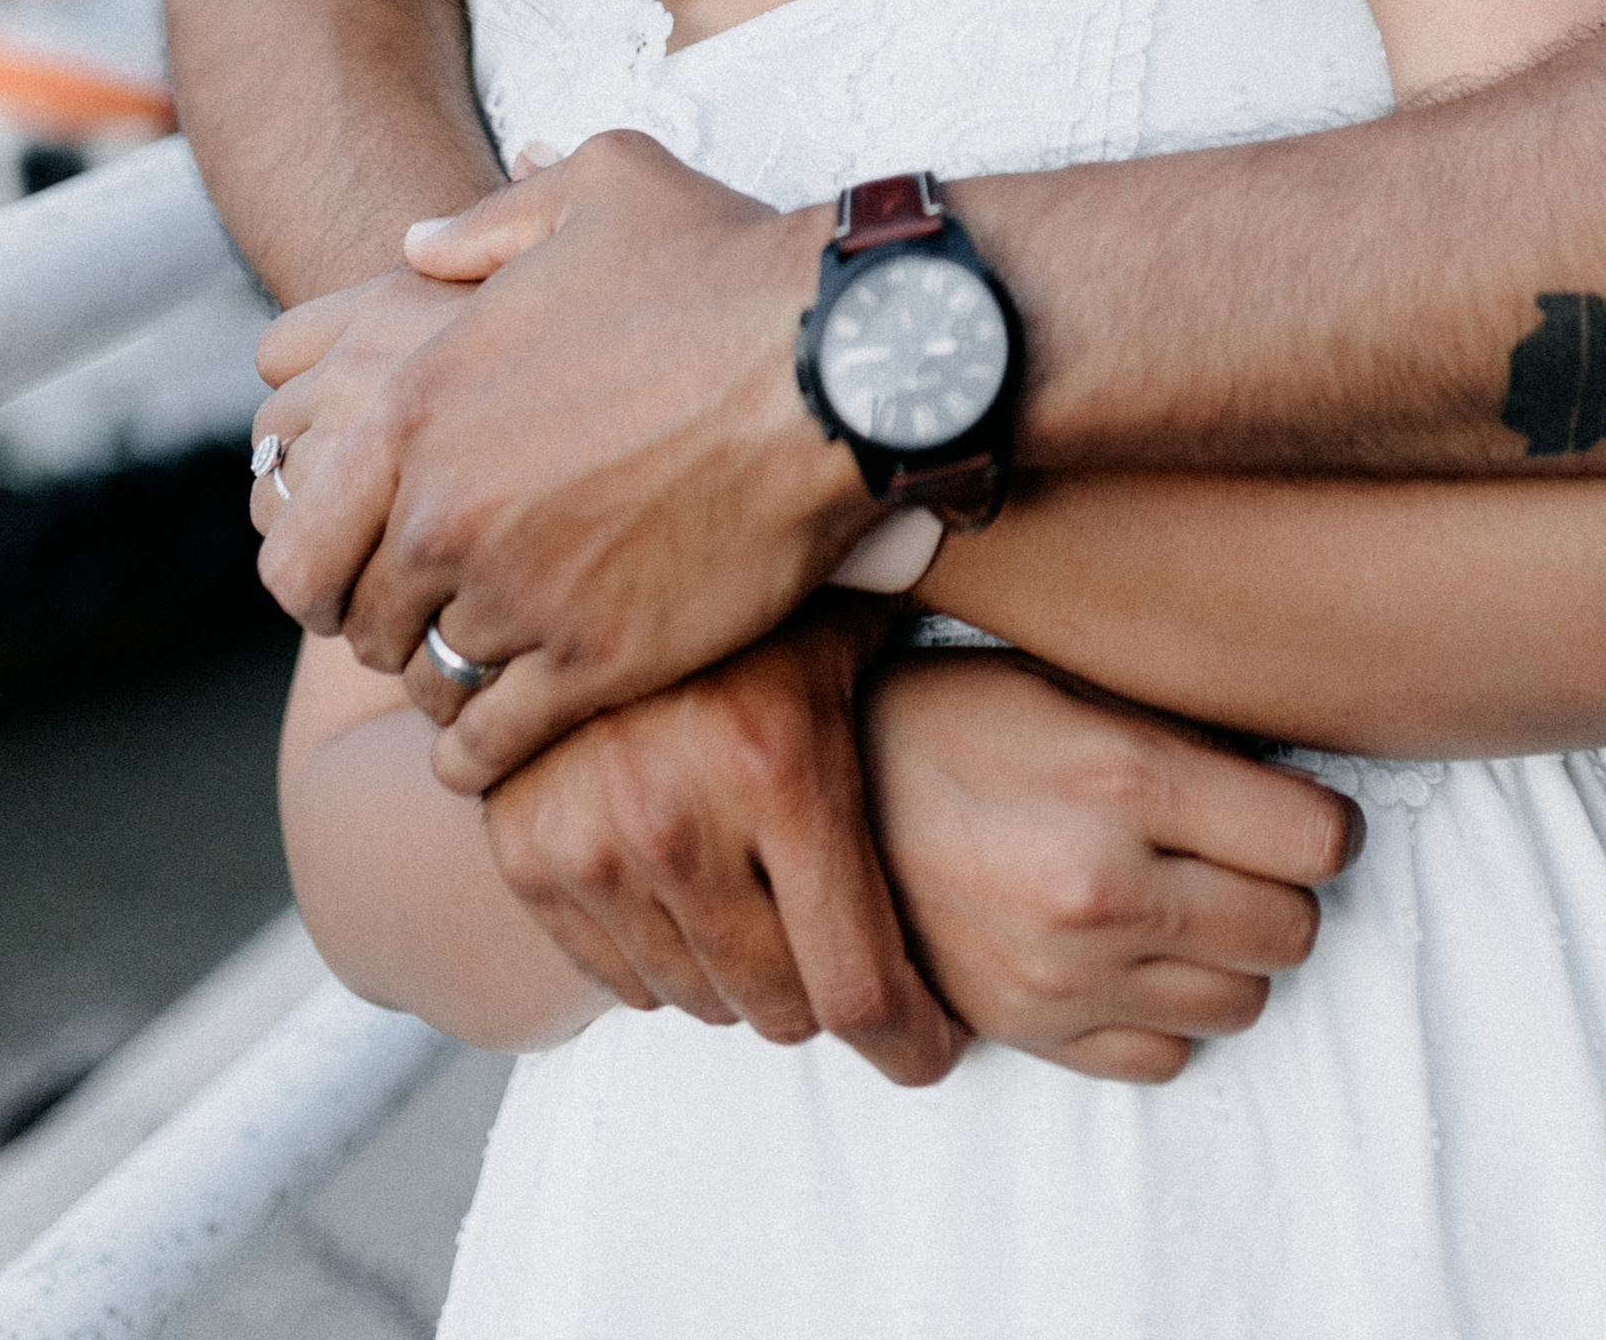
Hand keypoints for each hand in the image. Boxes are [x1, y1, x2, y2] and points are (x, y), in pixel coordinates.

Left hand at [251, 133, 873, 782]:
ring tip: (479, 673)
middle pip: (359, 619)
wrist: (842, 364)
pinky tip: (499, 743)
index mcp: (417, 404)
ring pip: (428, 681)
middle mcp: (444, 509)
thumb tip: (415, 243)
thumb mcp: (600, 189)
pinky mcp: (594, 661)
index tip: (350, 573)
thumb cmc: (728, 265)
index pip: (299, 535)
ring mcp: (517, 593)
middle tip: (427, 619)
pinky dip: (483, 753)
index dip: (316, 563)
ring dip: (446, 681)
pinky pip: (493, 743)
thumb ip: (488, 222)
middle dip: (384, 623)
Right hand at [480, 600, 965, 1087]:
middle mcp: (677, 817)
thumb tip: (1078, 715)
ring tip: (772, 902)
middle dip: (829, 995)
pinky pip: (623, 979)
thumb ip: (940, 696)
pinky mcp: (527, 856)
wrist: (583, 555)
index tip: (934, 1050)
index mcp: (780, 767)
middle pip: (780, 1010)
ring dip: (747, 976)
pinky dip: (671, 957)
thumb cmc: (759, 592)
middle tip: (850, 947)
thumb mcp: (854, 626)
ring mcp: (591, 843)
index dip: (910, 1042)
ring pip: (701, 1000)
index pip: (857, 987)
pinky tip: (700, 890)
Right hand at [864, 655, 1360, 1084]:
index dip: (1323, 824)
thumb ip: (1182, 737)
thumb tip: (1291, 778)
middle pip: (1293, 928)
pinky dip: (1167, 1013)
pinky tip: (1134, 955)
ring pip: (1244, 1001)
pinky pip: (1165, 1057)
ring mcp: (1067, 973)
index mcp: (1125, 776)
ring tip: (1186, 901)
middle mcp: (1104, 885)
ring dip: (1232, 954)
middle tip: (1243, 855)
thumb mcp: (1072, 685)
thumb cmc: (952, 718)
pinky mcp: (1031, 1030)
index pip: (1317, 841)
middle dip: (1284, 889)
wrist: (816, 803)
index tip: (1300, 813)